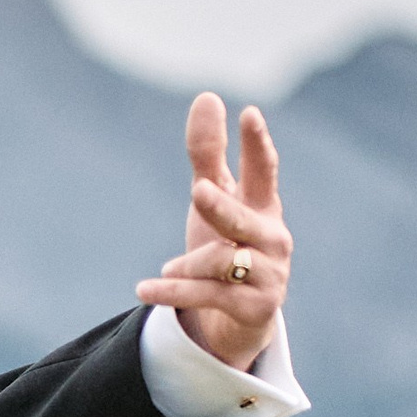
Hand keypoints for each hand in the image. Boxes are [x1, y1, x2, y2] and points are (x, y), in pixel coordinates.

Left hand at [136, 94, 289, 368]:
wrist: (238, 320)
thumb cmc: (226, 246)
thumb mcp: (213, 201)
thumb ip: (209, 154)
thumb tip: (207, 96)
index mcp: (264, 206)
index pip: (263, 170)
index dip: (256, 144)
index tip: (249, 113)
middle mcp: (272, 237)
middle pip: (240, 218)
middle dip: (220, 206)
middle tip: (197, 191)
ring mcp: (268, 274)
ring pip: (220, 261)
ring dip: (187, 265)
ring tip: (169, 268)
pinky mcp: (255, 308)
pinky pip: (206, 294)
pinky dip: (173, 291)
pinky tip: (144, 289)